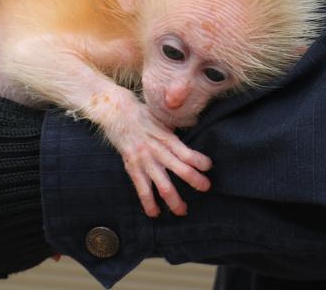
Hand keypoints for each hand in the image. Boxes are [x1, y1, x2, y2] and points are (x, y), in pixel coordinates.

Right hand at [107, 101, 211, 216]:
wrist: (116, 112)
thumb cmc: (141, 114)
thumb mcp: (162, 118)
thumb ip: (174, 130)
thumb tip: (192, 128)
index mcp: (167, 138)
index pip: (188, 153)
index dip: (200, 161)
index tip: (209, 166)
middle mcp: (158, 151)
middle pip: (182, 170)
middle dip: (196, 182)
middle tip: (206, 188)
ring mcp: (145, 161)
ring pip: (163, 186)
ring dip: (175, 201)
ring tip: (182, 211)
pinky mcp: (132, 167)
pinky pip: (142, 189)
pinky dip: (149, 203)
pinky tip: (155, 213)